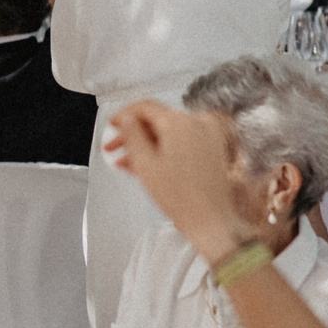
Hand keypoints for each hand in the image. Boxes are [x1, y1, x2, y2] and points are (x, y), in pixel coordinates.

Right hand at [101, 100, 255, 262]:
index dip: (123, 115)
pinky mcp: (214, 148)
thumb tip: (126, 119)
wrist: (211, 221)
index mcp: (180, 122)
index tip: (113, 124)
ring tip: (129, 162)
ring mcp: (209, 135)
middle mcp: (198, 123)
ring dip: (148, 144)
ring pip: (169, 132)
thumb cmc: (183, 199)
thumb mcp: (145, 164)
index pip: (145, 107)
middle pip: (158, 120)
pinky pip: (183, 141)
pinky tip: (149, 164)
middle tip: (115, 147)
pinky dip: (166, 149)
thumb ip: (132, 135)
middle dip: (134, 134)